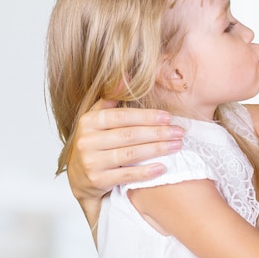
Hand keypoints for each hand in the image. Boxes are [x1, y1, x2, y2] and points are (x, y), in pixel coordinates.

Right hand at [67, 98, 184, 206]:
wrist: (79, 180)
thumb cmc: (94, 144)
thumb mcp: (95, 120)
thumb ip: (110, 99)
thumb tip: (126, 76)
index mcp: (88, 122)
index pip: (122, 117)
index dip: (147, 116)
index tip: (168, 117)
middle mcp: (87, 141)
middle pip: (129, 135)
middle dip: (158, 133)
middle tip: (179, 132)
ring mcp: (91, 162)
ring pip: (130, 154)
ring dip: (157, 149)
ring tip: (176, 146)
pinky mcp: (97, 181)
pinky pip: (126, 175)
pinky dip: (146, 172)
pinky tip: (162, 167)